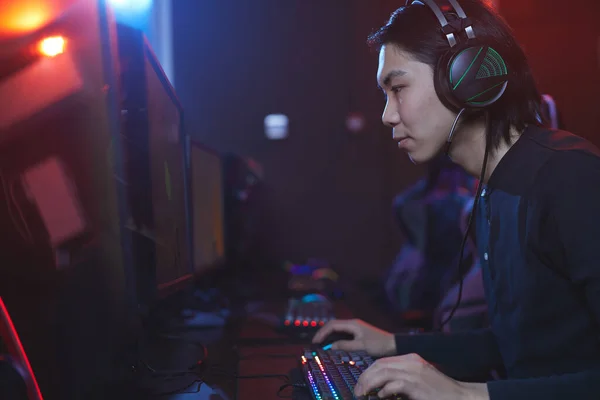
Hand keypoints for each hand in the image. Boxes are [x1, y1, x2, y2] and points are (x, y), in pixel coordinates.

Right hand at [312, 319, 395, 356]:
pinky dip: (336, 340)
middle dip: (323, 334)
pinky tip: (333, 347)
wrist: (394, 345)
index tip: (315, 342)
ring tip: (321, 346)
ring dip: (329, 337)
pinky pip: (343, 335)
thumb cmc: (379, 344)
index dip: (322, 333)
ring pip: (337, 331)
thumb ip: (345, 346)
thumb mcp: (361, 346)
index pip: (332, 325)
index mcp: (352, 324)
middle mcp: (352, 324)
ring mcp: (355, 329)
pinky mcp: (358, 334)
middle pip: (333, 326)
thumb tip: (331, 347)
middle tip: (315, 344)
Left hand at [354, 353, 488, 399]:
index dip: (368, 372)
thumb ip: (400, 379)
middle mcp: (411, 362)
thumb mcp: (417, 380)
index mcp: (411, 358)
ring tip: (362, 394)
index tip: (360, 383)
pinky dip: (384, 391)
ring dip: (369, 384)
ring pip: (383, 373)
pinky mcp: (417, 384)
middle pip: (379, 365)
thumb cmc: (438, 392)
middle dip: (364, 378)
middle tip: (357, 391)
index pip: (382, 361)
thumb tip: (379, 388)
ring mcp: (415, 372)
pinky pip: (394, 384)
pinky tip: (381, 397)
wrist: (460, 396)